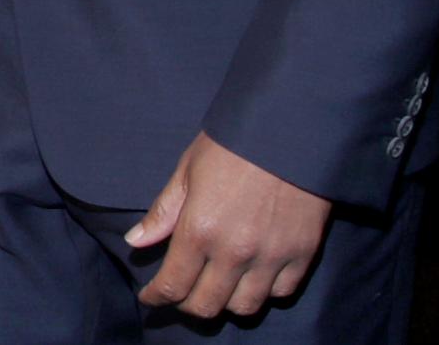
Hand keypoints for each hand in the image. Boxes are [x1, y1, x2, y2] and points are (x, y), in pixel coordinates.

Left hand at [126, 131, 330, 318]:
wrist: (289, 131)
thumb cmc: (231, 145)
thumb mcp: (187, 171)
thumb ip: (163, 212)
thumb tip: (135, 241)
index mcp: (199, 229)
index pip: (173, 284)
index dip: (157, 297)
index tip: (150, 298)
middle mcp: (235, 251)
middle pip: (207, 306)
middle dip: (187, 305)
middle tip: (181, 294)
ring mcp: (271, 257)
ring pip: (245, 308)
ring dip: (226, 303)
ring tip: (217, 287)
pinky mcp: (303, 255)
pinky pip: (281, 293)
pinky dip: (264, 292)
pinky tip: (253, 277)